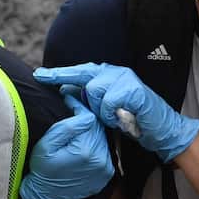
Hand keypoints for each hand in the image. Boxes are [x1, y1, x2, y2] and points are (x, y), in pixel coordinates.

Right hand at [20, 89, 114, 198]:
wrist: (48, 197)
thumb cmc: (43, 171)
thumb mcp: (46, 146)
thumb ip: (66, 127)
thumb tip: (83, 112)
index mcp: (85, 151)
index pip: (89, 118)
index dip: (78, 107)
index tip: (69, 100)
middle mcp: (100, 159)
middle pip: (97, 127)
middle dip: (85, 117)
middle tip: (72, 109)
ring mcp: (106, 167)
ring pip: (102, 136)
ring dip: (90, 130)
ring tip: (76, 126)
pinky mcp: (107, 172)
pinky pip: (104, 149)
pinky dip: (94, 143)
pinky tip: (82, 143)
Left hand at [35, 63, 198, 162]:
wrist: (160, 128)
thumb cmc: (131, 119)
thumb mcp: (105, 108)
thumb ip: (89, 99)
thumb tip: (66, 94)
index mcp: (108, 74)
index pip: (78, 71)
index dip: (58, 74)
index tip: (38, 75)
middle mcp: (115, 72)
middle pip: (84, 77)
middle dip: (71, 85)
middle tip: (66, 94)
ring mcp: (125, 79)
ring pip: (94, 91)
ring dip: (100, 110)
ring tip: (113, 117)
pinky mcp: (133, 90)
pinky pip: (109, 102)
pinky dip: (111, 114)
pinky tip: (121, 118)